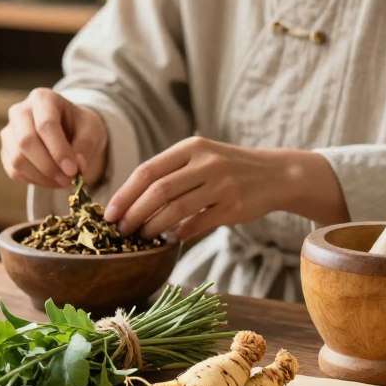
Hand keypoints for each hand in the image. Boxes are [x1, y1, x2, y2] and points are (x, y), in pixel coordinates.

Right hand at [0, 88, 108, 188]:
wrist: (68, 131)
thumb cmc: (80, 126)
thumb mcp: (91, 130)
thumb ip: (85, 146)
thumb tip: (76, 167)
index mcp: (42, 98)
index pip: (46, 125)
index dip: (59, 150)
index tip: (73, 170)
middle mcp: (20, 111)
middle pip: (26, 141)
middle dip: (49, 166)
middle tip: (69, 180)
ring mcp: (9, 132)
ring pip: (17, 160)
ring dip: (42, 177)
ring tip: (64, 181)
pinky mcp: (6, 151)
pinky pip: (14, 172)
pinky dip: (35, 181)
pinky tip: (52, 180)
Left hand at [103, 137, 348, 240]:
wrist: (276, 174)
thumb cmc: (228, 168)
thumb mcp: (201, 157)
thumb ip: (170, 172)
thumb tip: (131, 200)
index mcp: (191, 147)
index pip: (148, 170)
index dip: (125, 194)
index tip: (109, 213)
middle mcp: (205, 162)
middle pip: (158, 190)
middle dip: (134, 213)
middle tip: (121, 230)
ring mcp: (221, 184)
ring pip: (176, 209)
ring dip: (153, 226)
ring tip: (141, 236)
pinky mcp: (233, 206)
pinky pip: (198, 223)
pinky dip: (180, 233)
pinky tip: (171, 238)